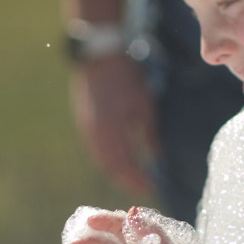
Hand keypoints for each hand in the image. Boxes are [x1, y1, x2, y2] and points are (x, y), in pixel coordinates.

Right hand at [71, 56, 157, 194]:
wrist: (100, 56)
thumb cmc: (127, 78)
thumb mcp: (144, 106)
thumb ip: (149, 134)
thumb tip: (157, 158)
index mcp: (112, 132)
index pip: (126, 167)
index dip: (139, 180)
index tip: (154, 188)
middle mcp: (96, 135)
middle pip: (111, 169)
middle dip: (127, 181)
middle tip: (145, 187)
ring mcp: (87, 129)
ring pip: (102, 161)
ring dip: (118, 172)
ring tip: (134, 177)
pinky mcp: (85, 122)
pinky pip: (96, 150)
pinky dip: (109, 160)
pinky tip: (121, 160)